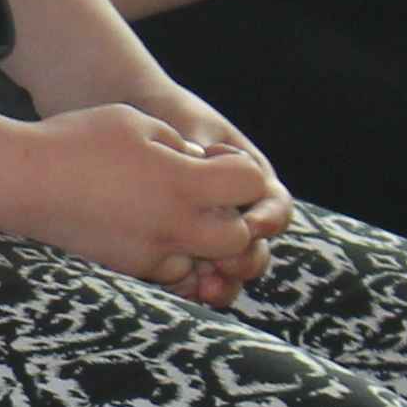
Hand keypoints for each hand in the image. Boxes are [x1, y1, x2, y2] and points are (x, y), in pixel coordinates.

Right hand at [19, 100, 289, 301]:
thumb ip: (180, 143)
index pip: (252, 183)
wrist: (21, 181)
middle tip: (201, 195)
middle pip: (239, 236)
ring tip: (169, 212)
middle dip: (230, 215)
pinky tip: (144, 227)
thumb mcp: (137, 121)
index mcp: (184, 183)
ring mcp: (151, 253)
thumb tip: (200, 164)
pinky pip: (167, 272)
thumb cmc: (76, 141)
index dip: (238, 167)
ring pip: (203, 261)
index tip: (210, 157)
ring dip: (199, 240)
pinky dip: (168, 254)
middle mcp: (175, 225)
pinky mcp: (126, 269)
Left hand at [137, 90, 293, 304]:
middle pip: (256, 248)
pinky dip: (192, 287)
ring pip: (229, 269)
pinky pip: (195, 276)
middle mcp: (237, 211)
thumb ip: (200, 141)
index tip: (252, 225)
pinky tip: (181, 291)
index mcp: (251, 179)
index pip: (274, 206)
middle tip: (225, 264)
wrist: (131, 123)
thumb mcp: (186, 122)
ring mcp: (210, 233)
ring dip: (223, 284)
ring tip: (205, 288)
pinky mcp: (181, 249)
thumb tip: (203, 154)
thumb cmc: (165, 115)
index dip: (269, 219)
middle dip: (246, 261)